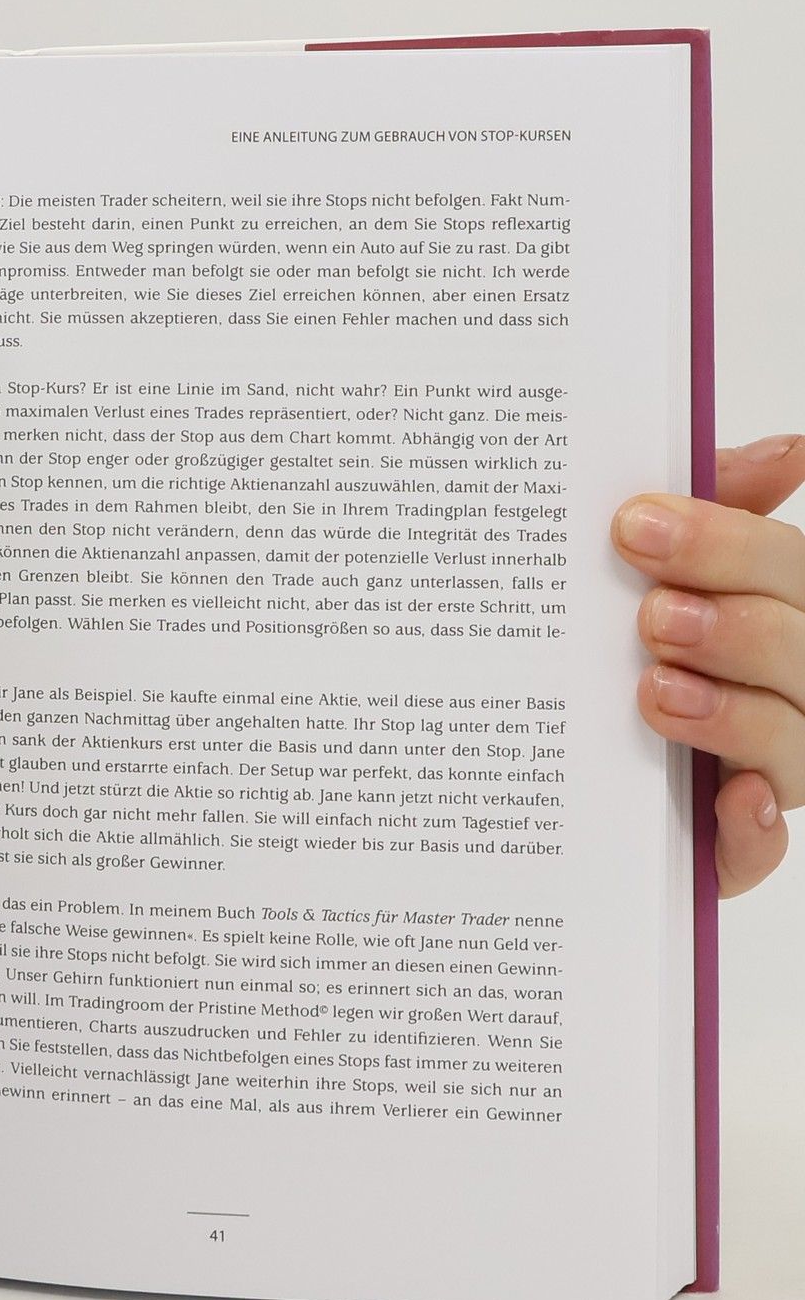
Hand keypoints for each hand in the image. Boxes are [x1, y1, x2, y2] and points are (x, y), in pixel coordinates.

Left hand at [613, 436, 804, 895]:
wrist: (521, 759)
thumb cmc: (611, 641)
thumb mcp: (648, 566)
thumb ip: (711, 509)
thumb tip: (785, 450)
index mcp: (773, 612)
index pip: (786, 569)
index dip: (724, 544)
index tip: (635, 525)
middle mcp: (786, 688)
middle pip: (795, 650)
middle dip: (731, 627)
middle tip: (650, 615)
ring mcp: (768, 767)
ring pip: (791, 743)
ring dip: (733, 714)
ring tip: (655, 690)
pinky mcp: (729, 844)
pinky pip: (762, 849)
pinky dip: (753, 831)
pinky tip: (731, 800)